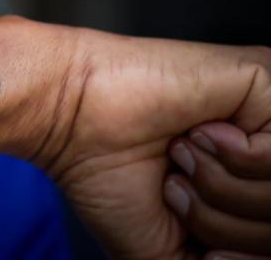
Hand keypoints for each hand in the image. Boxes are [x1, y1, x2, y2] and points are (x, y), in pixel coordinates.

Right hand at [38, 26, 270, 258]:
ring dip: (221, 190)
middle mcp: (266, 148)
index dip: (244, 252)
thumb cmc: (107, 175)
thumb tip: (250, 259)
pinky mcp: (268, 81)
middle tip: (178, 188)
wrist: (73, 124)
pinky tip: (196, 133)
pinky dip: (230, 159)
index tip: (207, 249)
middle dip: (224, 224)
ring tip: (182, 158)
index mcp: (249, 185)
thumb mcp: (176, 257)